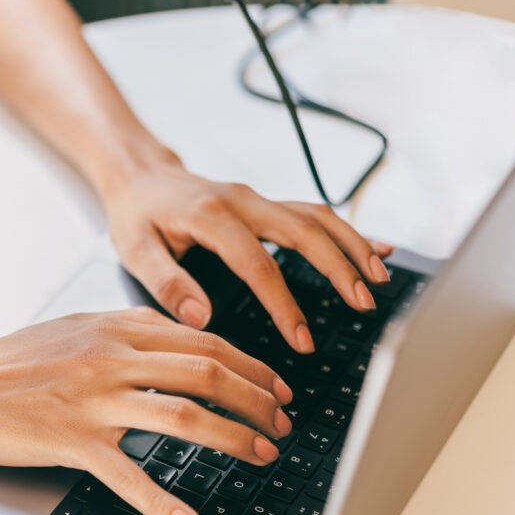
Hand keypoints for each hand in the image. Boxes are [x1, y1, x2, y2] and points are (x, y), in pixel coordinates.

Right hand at [0, 307, 293, 514]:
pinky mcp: (73, 440)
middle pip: (208, 371)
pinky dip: (162, 501)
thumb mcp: (73, 327)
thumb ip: (125, 328)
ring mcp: (95, 399)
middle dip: (258, 398)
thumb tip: (173, 334)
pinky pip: (128, 474)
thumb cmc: (9, 361)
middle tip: (283, 420)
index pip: (203, 340)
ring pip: (185, 415)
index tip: (275, 385)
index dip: (251, 364)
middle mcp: (112, 357)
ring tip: (261, 453)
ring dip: (235, 437)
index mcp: (116, 327)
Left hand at [102, 156, 392, 352]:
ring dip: (352, 245)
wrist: (140, 176)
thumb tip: (202, 318)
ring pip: (317, 216)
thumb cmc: (136, 215)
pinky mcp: (265, 204)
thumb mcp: (135, 250)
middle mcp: (242, 201)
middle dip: (339, 267)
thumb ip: (166, 283)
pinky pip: (313, 214)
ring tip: (379, 279)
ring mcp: (257, 200)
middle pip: (304, 230)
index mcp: (210, 214)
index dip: (283, 303)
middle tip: (363, 303)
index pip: (257, 263)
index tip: (301, 338)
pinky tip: (376, 248)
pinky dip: (347, 231)